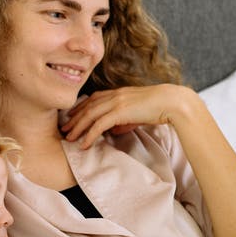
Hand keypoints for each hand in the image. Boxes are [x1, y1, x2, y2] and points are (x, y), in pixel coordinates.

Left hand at [61, 84, 197, 148]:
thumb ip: (123, 121)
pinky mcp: (120, 111)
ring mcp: (116, 102)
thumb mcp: (136, 114)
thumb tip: (112, 131)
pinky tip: (84, 144)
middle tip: (64, 129)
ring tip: (69, 138)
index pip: (93, 99)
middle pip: (87, 106)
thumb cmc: (158, 108)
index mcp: (118, 93)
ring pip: (90, 115)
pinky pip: (99, 124)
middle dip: (74, 119)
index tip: (71, 116)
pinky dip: (89, 135)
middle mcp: (114, 95)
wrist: (171, 102)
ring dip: (77, 127)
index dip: (80, 107)